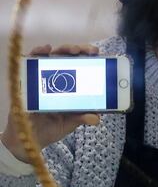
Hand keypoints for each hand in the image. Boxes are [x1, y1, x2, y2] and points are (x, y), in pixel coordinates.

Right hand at [1, 44, 100, 163]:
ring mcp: (44, 76)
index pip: (83, 66)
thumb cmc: (52, 127)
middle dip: (82, 50)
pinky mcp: (28, 77)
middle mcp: (59, 78)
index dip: (91, 58)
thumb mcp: (70, 122)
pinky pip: (32, 60)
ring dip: (65, 49)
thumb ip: (82, 118)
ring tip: (73, 50)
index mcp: (73, 86)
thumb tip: (96, 118)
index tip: (99, 55)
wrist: (29, 138)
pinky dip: (39, 52)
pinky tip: (46, 49)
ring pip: (55, 55)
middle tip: (89, 52)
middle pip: (71, 57)